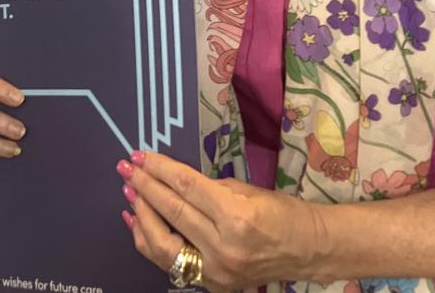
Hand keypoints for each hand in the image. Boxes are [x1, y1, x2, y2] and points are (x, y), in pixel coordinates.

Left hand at [117, 151, 319, 291]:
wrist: (308, 250)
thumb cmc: (282, 212)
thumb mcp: (245, 190)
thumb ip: (207, 189)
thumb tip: (172, 181)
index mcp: (235, 216)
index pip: (186, 187)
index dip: (159, 169)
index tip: (140, 155)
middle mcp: (223, 246)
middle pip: (172, 212)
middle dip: (144, 187)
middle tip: (126, 168)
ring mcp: (215, 271)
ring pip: (163, 244)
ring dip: (141, 215)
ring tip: (129, 192)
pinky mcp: (212, 284)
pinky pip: (172, 262)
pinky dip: (151, 241)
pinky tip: (138, 222)